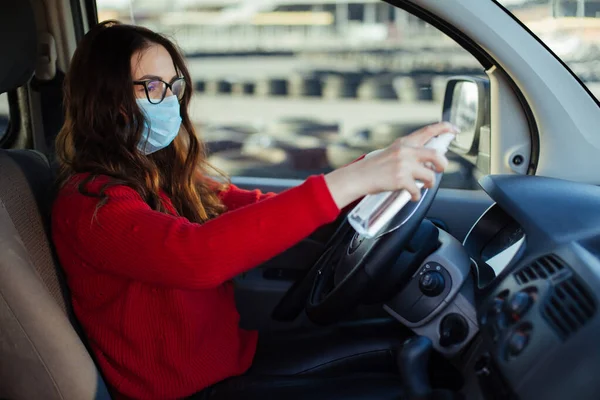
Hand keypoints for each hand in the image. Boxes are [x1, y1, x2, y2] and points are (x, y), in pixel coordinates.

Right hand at [325, 122, 456, 209]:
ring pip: (430, 176)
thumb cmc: (374, 167)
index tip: (454, 130)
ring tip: (423, 185)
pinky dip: (416, 196)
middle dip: (443, 165)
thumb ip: (410, 153)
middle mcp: (406, 151)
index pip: (428, 130)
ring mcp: (404, 165)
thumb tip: (429, 160)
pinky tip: (411, 195)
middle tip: (439, 169)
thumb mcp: (393, 153)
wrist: (358, 177)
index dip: (445, 128)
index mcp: (404, 142)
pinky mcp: (401, 180)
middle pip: (437, 155)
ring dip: (429, 183)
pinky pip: (417, 191)